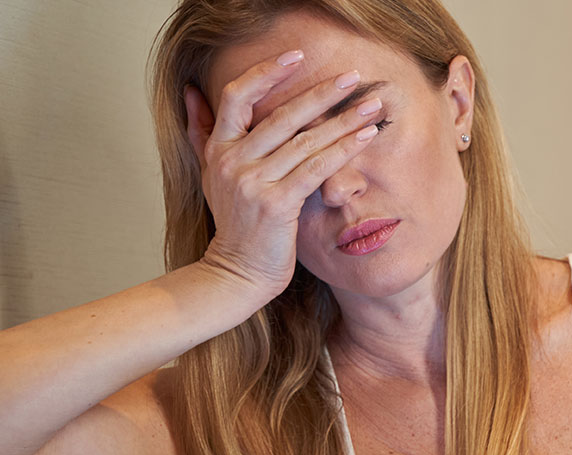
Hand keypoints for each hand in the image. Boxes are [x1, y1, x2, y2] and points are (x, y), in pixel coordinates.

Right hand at [184, 50, 382, 295]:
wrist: (237, 272)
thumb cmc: (236, 224)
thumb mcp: (211, 174)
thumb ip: (202, 132)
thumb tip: (190, 92)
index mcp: (218, 148)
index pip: (236, 96)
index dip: (265, 72)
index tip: (296, 56)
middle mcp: (233, 160)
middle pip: (282, 114)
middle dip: (322, 93)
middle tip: (353, 76)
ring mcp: (254, 182)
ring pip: (305, 141)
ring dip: (343, 121)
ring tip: (372, 106)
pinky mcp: (277, 203)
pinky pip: (316, 168)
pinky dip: (343, 150)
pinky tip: (365, 137)